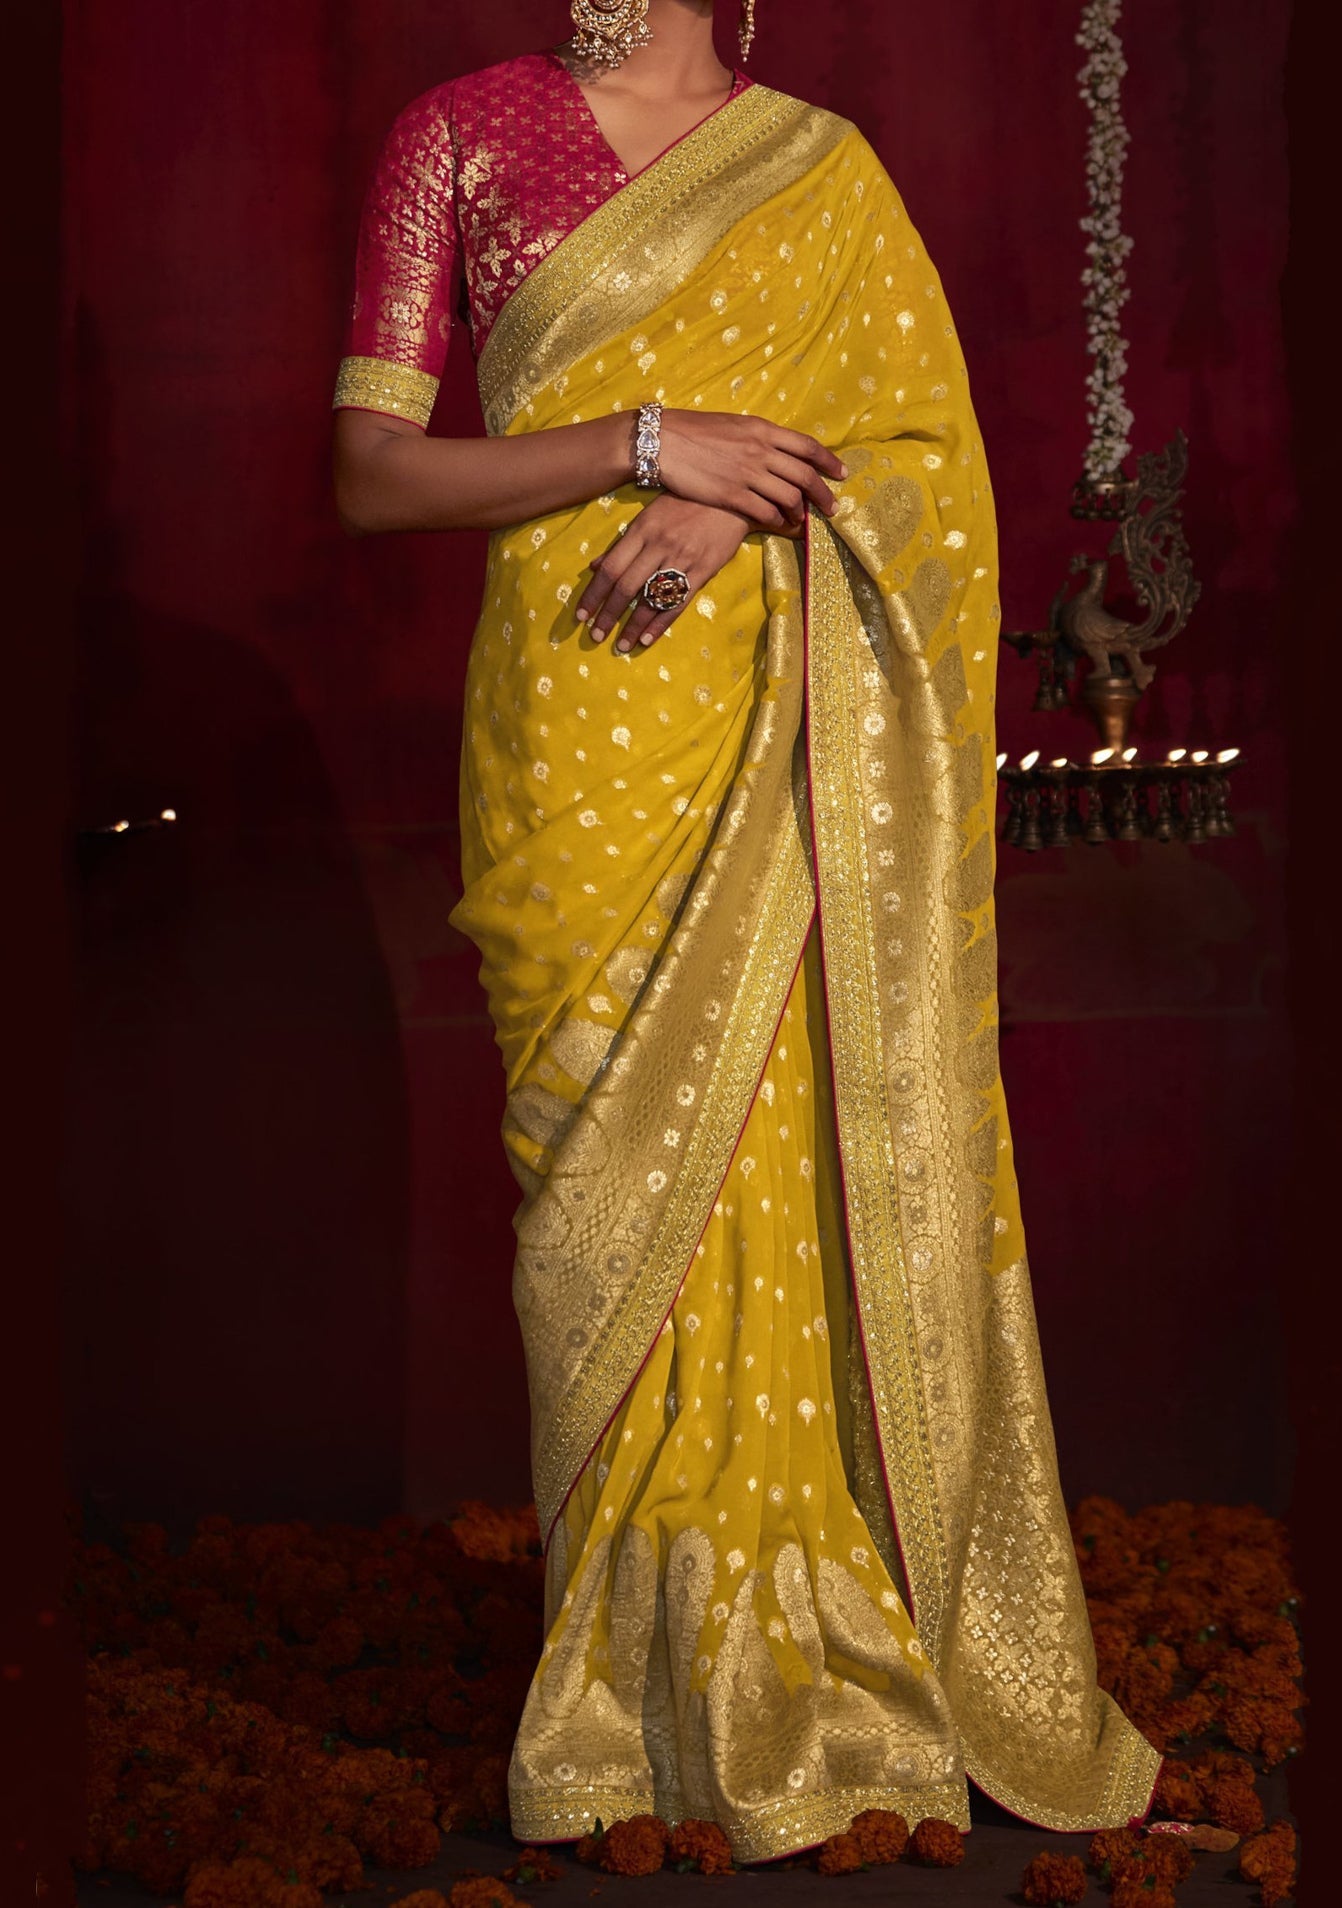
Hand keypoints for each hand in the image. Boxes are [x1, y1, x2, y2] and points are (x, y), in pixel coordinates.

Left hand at [576, 493, 763, 652]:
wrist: (731, 497)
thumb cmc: (685, 502)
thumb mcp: (650, 515)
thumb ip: (624, 542)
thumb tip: (594, 567)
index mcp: (641, 529)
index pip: (610, 568)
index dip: (593, 595)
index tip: (581, 616)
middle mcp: (658, 545)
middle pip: (626, 587)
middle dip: (608, 616)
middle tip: (595, 637)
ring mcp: (682, 558)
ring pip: (651, 599)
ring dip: (633, 626)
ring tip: (621, 646)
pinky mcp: (703, 570)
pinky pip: (678, 603)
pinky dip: (660, 624)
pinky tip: (647, 639)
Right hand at [654, 409, 846, 530]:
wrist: (664, 441)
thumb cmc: (695, 431)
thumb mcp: (734, 425)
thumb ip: (758, 437)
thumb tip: (777, 449)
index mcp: (763, 430)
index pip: (807, 446)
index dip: (828, 461)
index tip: (841, 473)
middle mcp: (761, 451)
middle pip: (805, 475)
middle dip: (823, 494)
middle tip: (832, 508)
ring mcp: (748, 474)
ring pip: (789, 497)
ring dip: (801, 512)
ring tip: (803, 520)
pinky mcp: (733, 495)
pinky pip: (766, 512)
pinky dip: (779, 521)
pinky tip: (780, 524)